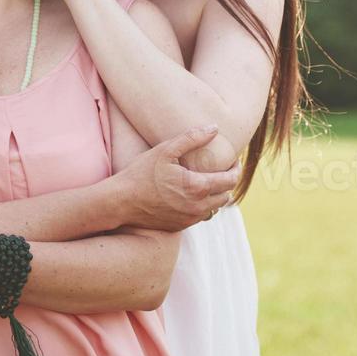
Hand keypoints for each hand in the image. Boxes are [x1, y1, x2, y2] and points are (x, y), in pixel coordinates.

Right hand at [116, 126, 239, 231]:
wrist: (120, 202)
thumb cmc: (141, 173)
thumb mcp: (166, 150)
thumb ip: (192, 138)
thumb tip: (214, 128)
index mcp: (198, 187)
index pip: (230, 180)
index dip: (236, 168)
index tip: (233, 160)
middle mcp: (198, 207)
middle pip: (226, 196)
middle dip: (228, 182)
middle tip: (222, 169)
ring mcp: (189, 219)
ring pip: (214, 208)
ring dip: (216, 195)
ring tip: (208, 181)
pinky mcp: (180, 226)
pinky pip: (200, 216)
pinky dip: (202, 205)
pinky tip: (192, 194)